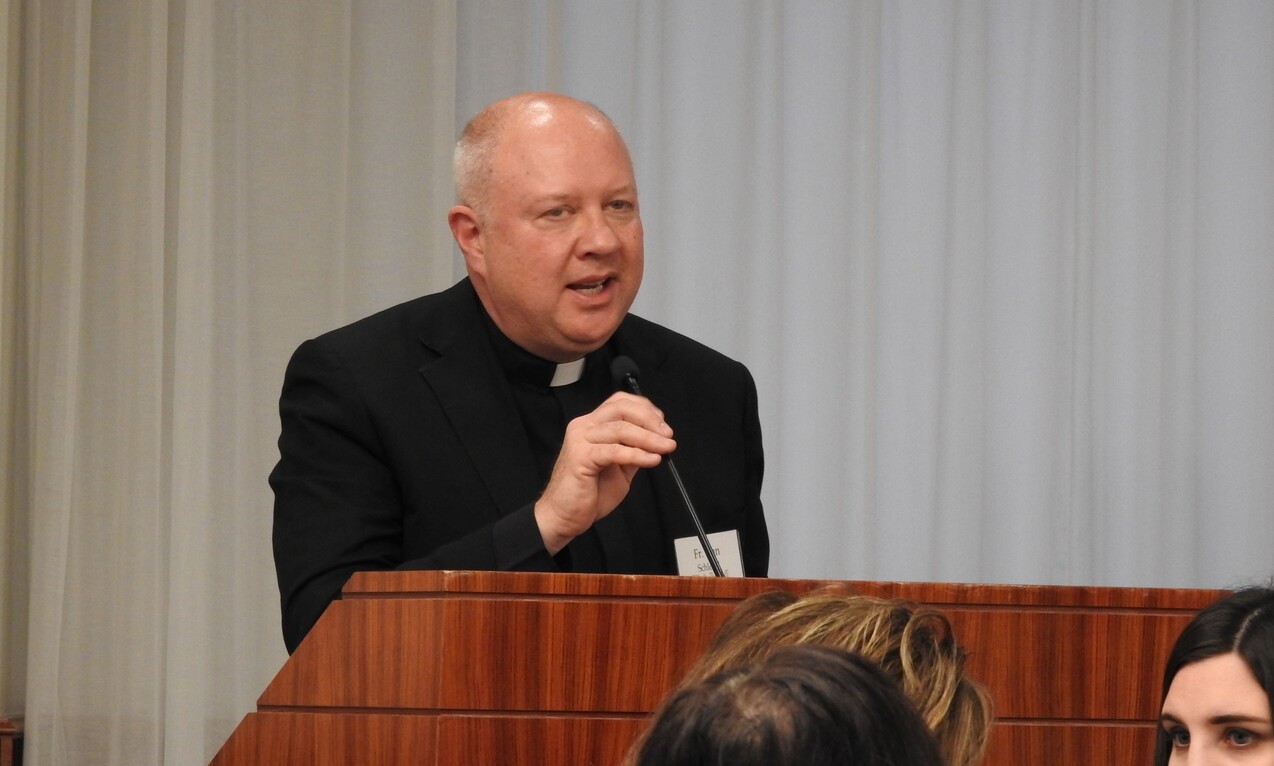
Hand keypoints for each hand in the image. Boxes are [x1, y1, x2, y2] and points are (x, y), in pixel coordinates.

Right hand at [534, 391, 675, 553]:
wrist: (564, 516)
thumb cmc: (587, 494)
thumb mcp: (618, 468)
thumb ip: (632, 451)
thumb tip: (656, 442)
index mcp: (591, 425)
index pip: (619, 402)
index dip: (645, 409)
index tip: (662, 423)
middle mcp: (583, 427)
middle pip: (621, 408)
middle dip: (650, 419)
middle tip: (668, 435)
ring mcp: (580, 440)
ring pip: (621, 428)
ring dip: (649, 438)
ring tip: (666, 447)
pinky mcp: (581, 457)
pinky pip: (615, 451)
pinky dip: (637, 454)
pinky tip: (652, 460)